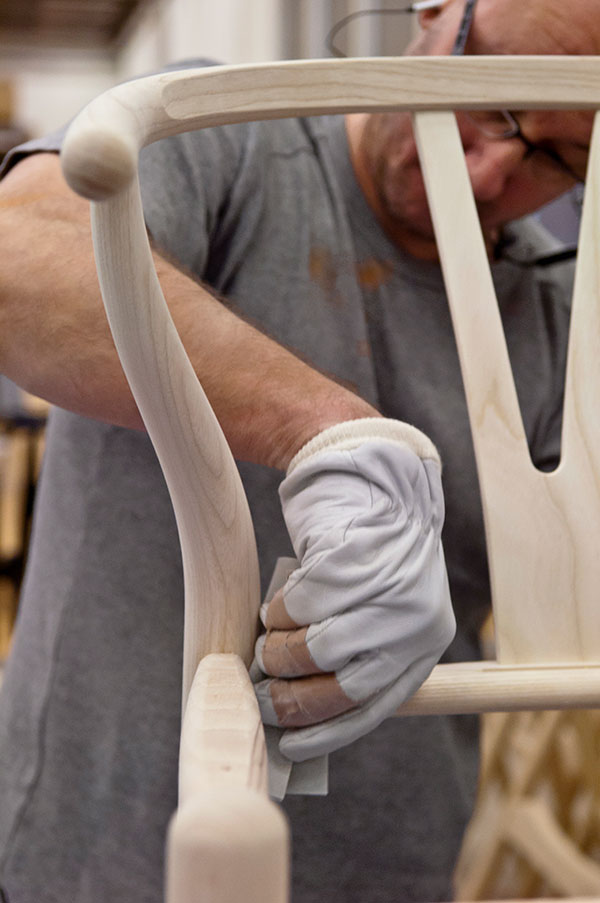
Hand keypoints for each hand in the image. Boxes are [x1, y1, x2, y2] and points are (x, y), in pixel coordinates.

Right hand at [254, 418, 455, 760]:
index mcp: (422, 645)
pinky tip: (278, 604)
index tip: (288, 744)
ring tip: (267, 640)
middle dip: (292, 696)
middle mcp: (412, 623)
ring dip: (279, 650)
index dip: (325, 730)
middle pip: (344, 684)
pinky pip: (303, 604)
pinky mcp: (355, 559)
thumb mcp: (380, 613)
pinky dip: (280, 610)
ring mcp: (386, 590)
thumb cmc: (368, 559)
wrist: (378, 484)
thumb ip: (354, 656)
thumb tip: (298, 713)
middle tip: (263, 690)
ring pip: (318, 647)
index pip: (373, 706)